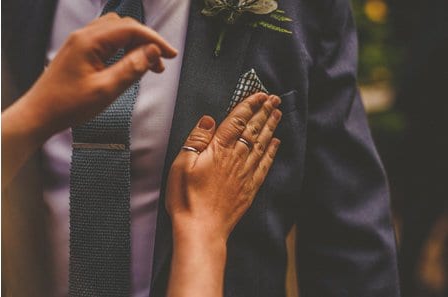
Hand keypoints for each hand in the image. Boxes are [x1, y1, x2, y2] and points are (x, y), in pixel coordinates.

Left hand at [3, 13, 177, 183]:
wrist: (38, 114)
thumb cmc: (67, 105)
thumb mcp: (105, 90)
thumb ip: (131, 68)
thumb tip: (152, 52)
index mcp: (89, 41)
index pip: (130, 29)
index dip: (154, 40)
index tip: (171, 55)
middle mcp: (83, 36)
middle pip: (123, 26)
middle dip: (145, 41)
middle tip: (159, 64)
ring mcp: (78, 43)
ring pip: (114, 31)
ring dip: (132, 44)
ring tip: (145, 66)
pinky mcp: (76, 52)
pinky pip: (104, 41)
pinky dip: (120, 48)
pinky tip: (125, 65)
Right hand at [166, 92, 281, 241]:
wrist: (202, 228)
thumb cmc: (186, 197)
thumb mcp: (181, 164)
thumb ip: (197, 139)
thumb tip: (210, 119)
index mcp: (219, 149)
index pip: (237, 121)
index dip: (249, 105)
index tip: (259, 93)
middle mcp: (236, 158)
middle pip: (253, 129)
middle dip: (264, 112)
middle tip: (275, 98)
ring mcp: (245, 173)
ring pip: (262, 144)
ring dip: (271, 127)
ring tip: (278, 113)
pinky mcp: (250, 188)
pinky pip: (265, 164)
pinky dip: (272, 152)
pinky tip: (276, 143)